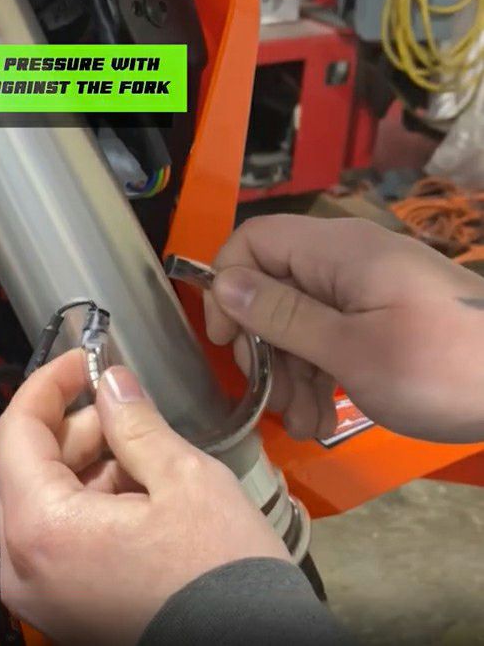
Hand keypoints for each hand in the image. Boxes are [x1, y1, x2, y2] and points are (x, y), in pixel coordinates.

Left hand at [0, 350, 289, 645]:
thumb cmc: (221, 572)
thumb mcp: (184, 478)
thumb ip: (136, 422)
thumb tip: (112, 383)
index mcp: (43, 530)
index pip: (16, 430)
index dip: (49, 384)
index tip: (82, 360)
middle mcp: (23, 566)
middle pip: (31, 464)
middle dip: (80, 427)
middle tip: (130, 410)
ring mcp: (40, 591)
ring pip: (49, 496)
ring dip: (93, 463)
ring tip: (149, 460)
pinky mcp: (63, 605)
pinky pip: (62, 533)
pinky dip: (96, 501)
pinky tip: (145, 497)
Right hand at [205, 215, 483, 443]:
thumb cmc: (442, 368)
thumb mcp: (352, 350)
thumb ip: (283, 315)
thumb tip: (222, 284)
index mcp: (336, 251)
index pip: (253, 240)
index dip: (227, 284)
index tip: (226, 340)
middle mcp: (344, 260)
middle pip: (272, 286)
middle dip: (263, 345)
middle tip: (269, 396)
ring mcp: (363, 289)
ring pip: (298, 319)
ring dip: (290, 372)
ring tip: (300, 423)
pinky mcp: (378, 316)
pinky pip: (329, 335)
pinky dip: (318, 374)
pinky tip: (319, 419)